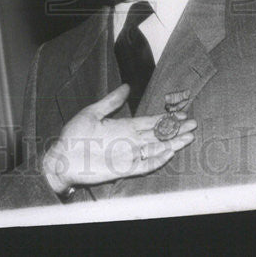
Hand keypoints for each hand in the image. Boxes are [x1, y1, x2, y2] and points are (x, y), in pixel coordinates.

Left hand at [42, 84, 195, 193]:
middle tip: (194, 125)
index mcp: (124, 127)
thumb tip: (126, 87)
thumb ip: (111, 102)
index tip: (182, 114)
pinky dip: (157, 160)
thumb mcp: (92, 112)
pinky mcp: (123, 169)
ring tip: (189, 138)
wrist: (61, 158)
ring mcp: (128, 155)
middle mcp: (129, 141)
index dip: (167, 119)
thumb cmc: (73, 136)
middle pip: (158, 135)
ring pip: (156, 149)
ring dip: (172, 144)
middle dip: (176, 130)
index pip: (151, 123)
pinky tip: (169, 152)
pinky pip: (144, 165)